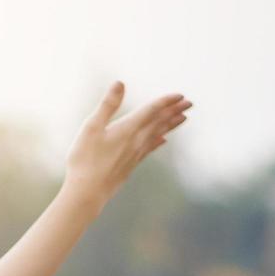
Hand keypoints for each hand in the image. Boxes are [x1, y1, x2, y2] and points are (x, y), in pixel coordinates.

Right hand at [63, 81, 192, 204]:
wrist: (87, 192)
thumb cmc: (84, 160)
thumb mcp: (91, 127)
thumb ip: (107, 105)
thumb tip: (119, 83)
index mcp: (128, 128)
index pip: (152, 111)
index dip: (166, 101)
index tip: (180, 95)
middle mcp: (136, 141)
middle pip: (159, 122)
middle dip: (174, 111)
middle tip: (190, 103)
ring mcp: (135, 154)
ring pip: (158, 135)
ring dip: (171, 125)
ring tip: (183, 118)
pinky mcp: (131, 165)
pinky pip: (149, 149)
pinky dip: (158, 142)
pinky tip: (163, 141)